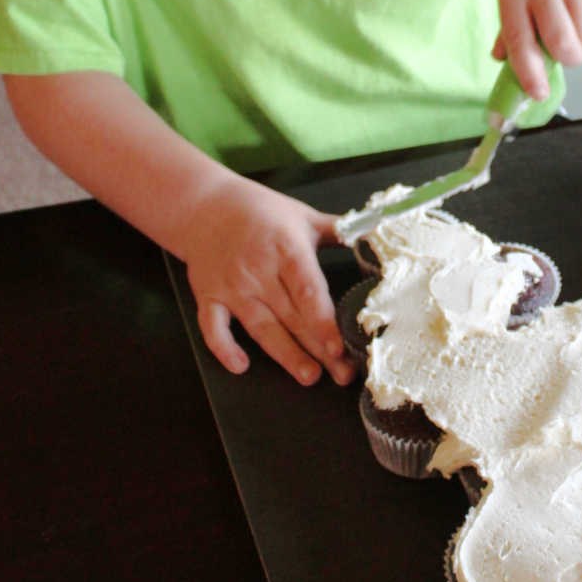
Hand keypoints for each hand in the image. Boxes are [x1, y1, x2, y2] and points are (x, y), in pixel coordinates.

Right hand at [179, 173, 355, 387]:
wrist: (204, 205)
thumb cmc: (261, 211)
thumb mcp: (303, 215)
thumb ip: (340, 230)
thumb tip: (378, 236)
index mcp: (286, 249)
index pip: (307, 290)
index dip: (323, 320)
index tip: (340, 346)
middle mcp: (259, 271)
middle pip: (292, 316)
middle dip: (318, 348)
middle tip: (342, 374)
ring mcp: (231, 286)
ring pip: (261, 327)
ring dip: (285, 354)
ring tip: (309, 376)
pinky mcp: (209, 296)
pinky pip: (213, 327)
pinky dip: (224, 348)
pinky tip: (241, 366)